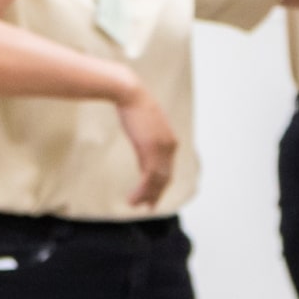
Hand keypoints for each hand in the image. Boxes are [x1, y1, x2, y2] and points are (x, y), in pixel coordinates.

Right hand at [115, 76, 177, 208]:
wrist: (128, 92)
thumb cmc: (130, 100)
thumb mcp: (141, 120)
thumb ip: (144, 133)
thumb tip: (138, 134)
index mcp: (169, 140)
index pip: (167, 167)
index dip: (160, 183)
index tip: (151, 193)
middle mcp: (170, 146)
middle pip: (165, 177)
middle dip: (156, 193)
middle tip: (147, 207)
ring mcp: (162, 149)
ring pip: (158, 180)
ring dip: (147, 195)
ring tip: (135, 205)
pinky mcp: (151, 150)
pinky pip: (148, 177)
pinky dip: (142, 191)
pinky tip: (132, 199)